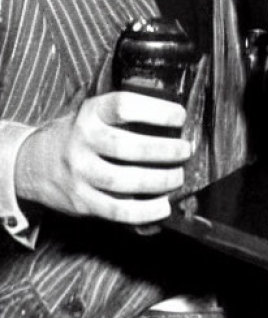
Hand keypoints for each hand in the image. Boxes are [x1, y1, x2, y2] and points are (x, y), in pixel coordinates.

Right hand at [14, 92, 191, 224]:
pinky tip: (163, 207)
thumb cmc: (80, 135)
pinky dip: (144, 211)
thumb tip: (177, 117)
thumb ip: (126, 115)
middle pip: (128, 147)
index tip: (180, 116)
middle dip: (164, 151)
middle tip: (185, 151)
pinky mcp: (80, 201)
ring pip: (123, 180)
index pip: (124, 106)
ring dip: (159, 181)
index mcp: (91, 113)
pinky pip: (115, 210)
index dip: (157, 111)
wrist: (32, 162)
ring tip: (178, 177)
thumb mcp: (96, 113)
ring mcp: (79, 172)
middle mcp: (82, 141)